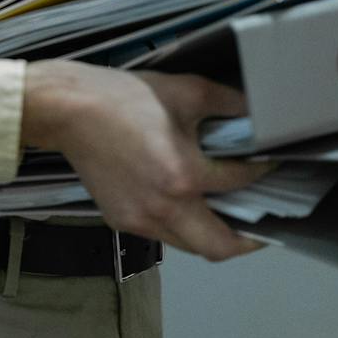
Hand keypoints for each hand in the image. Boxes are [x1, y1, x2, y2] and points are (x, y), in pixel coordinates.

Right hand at [21, 60, 276, 261]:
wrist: (68, 109)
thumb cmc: (125, 97)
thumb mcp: (184, 90)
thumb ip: (227, 103)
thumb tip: (257, 111)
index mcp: (184, 176)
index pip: (238, 183)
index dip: (261, 172)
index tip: (269, 164)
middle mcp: (166, 209)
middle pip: (219, 247)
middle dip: (247, 241)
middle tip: (260, 225)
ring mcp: (142, 220)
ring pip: (190, 246)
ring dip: (212, 235)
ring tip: (226, 215)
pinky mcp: (122, 221)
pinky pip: (163, 235)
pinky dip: (182, 226)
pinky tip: (185, 204)